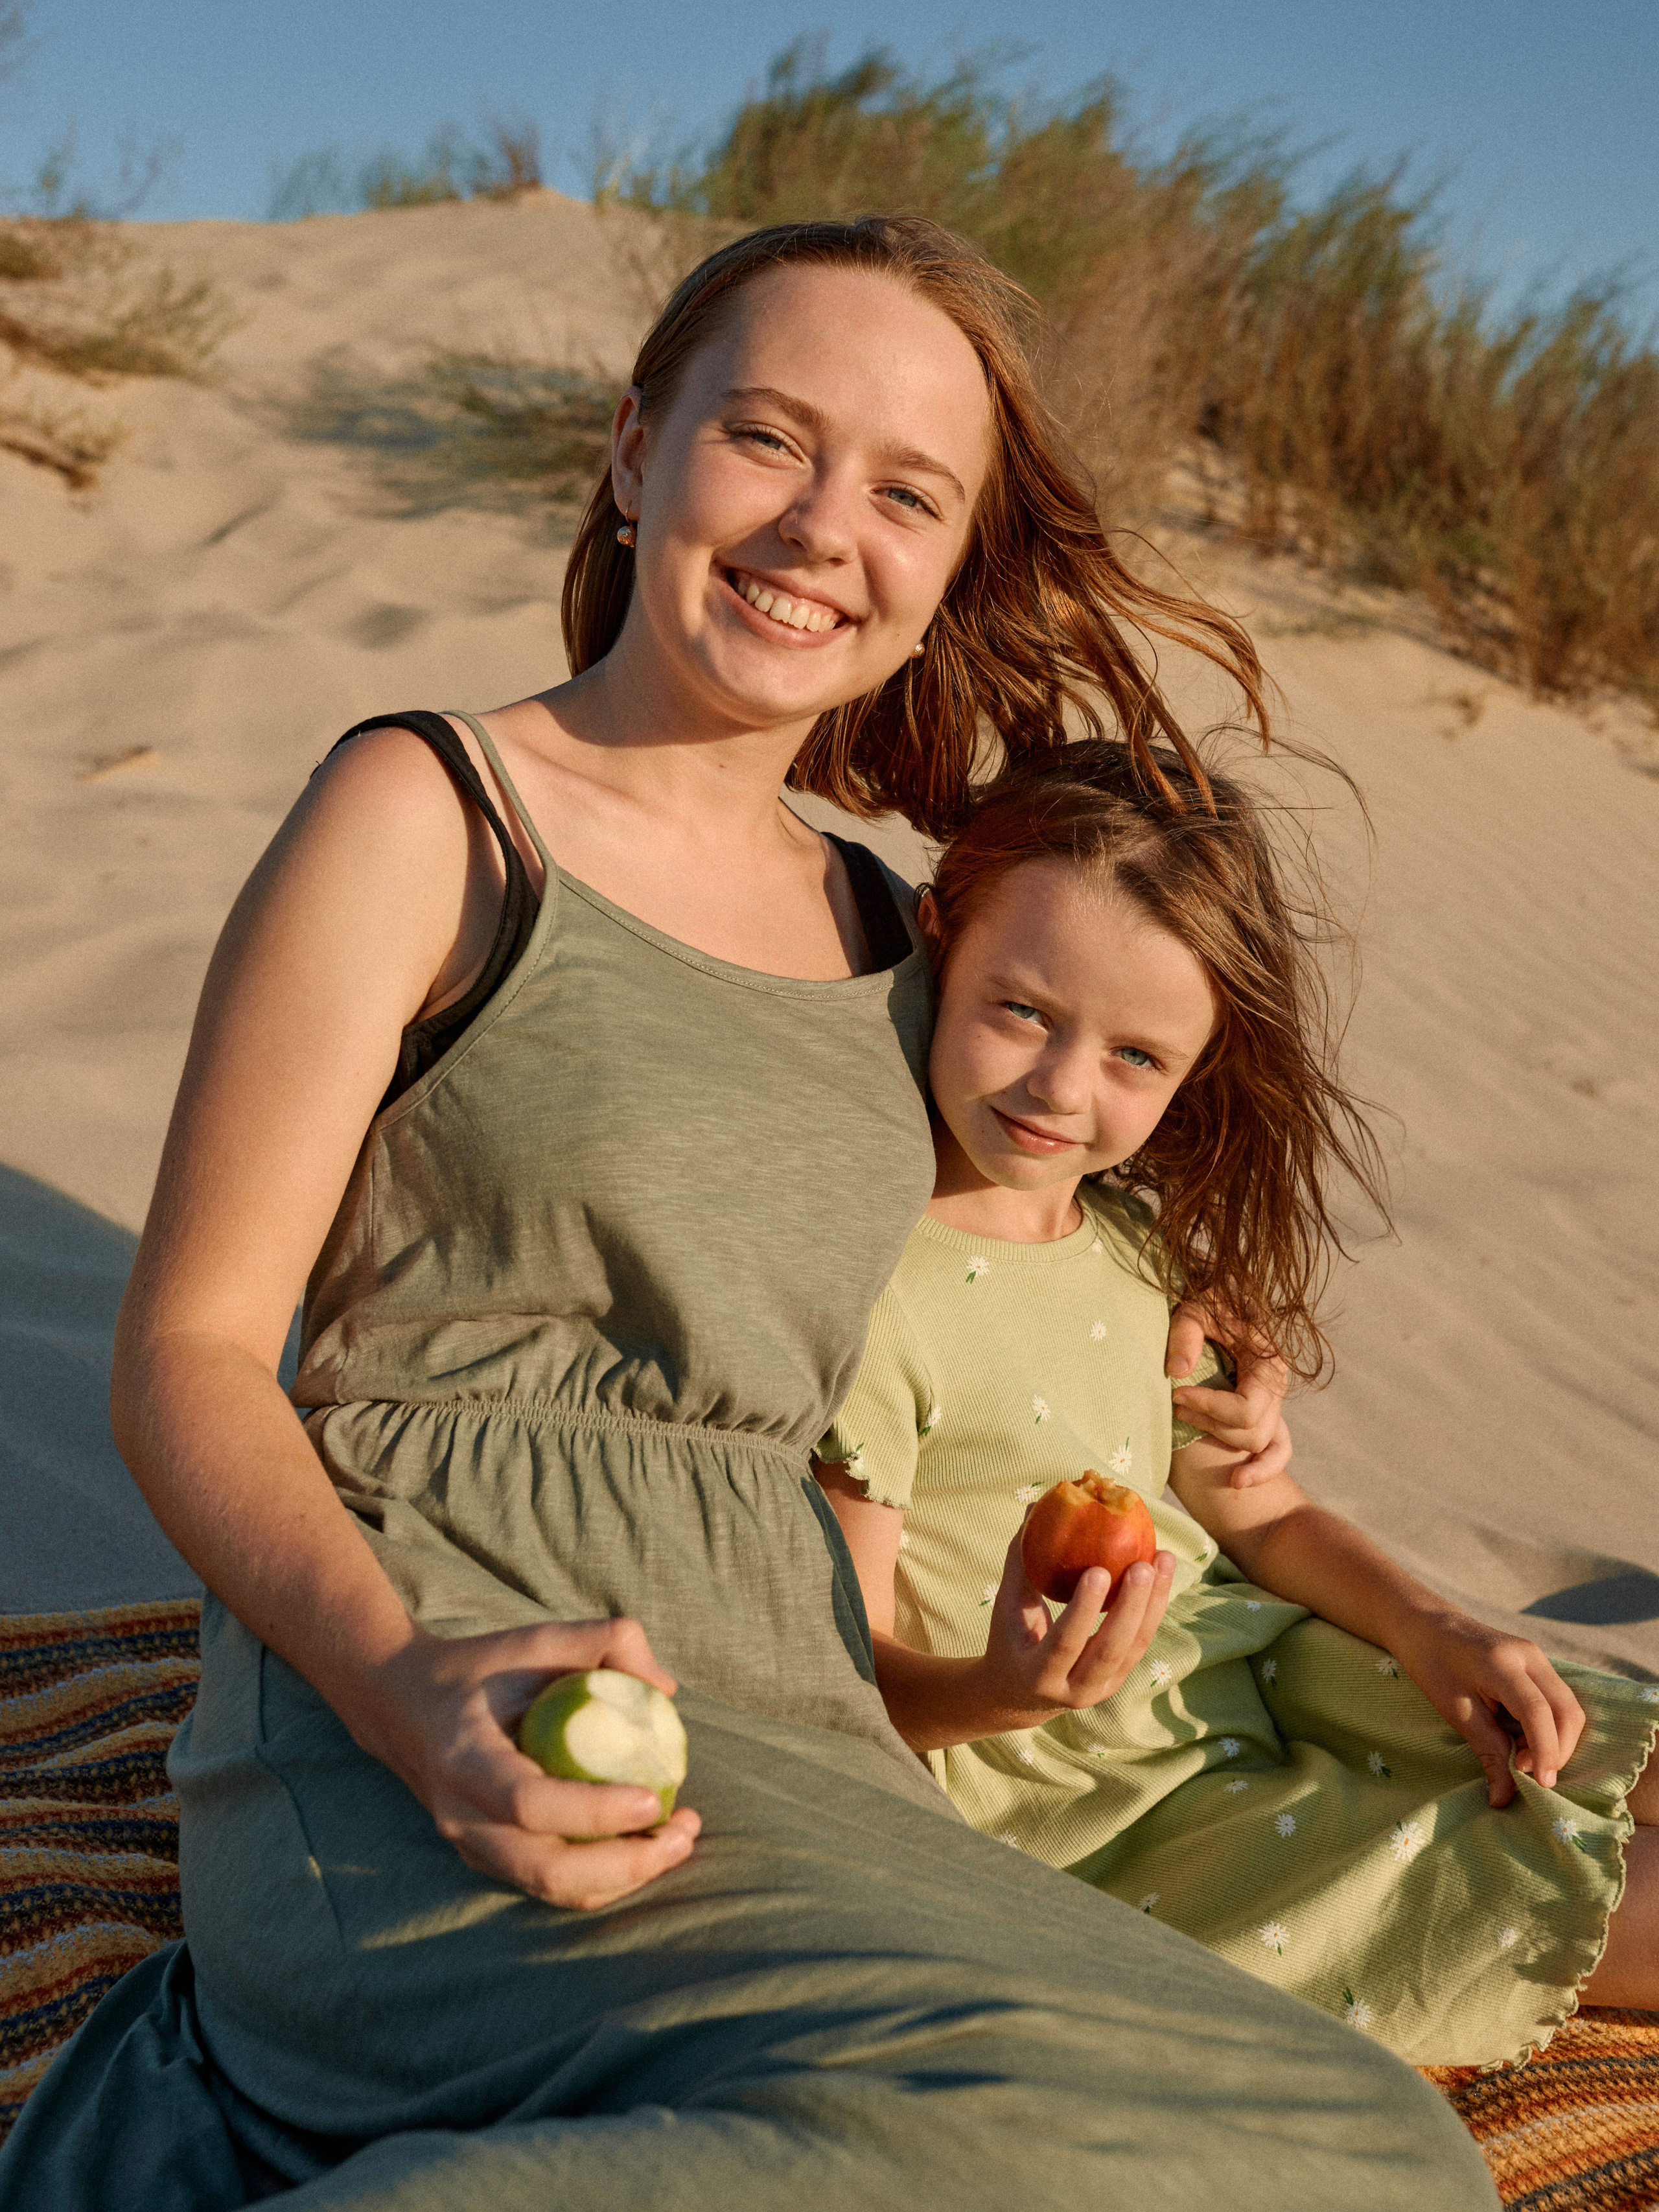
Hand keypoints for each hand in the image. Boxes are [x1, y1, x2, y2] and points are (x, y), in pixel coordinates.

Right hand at [366, 1616, 700, 1908]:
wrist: (410, 1707)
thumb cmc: (485, 1669)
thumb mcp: (538, 1638)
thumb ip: (606, 1641)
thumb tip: (666, 1690)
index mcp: (465, 1758)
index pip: (527, 1802)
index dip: (593, 1809)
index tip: (653, 1798)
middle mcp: (463, 1816)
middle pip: (546, 1869)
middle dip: (625, 1864)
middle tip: (683, 1832)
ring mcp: (473, 1847)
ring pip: (554, 1889)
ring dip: (624, 1877)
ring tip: (678, 1840)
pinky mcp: (490, 1861)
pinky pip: (553, 1885)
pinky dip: (606, 1878)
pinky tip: (646, 1845)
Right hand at [980, 1526, 1175, 1722]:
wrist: (1018, 1696)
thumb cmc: (1009, 1638)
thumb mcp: (1008, 1606)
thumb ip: (1021, 1559)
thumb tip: (1035, 1506)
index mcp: (1037, 1673)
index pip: (1064, 1644)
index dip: (1083, 1610)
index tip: (1098, 1570)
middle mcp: (1073, 1690)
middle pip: (1110, 1652)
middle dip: (1131, 1608)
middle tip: (1143, 1564)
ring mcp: (1101, 1689)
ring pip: (1135, 1648)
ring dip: (1153, 1603)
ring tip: (1163, 1559)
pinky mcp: (1119, 1680)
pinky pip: (1142, 1643)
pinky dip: (1154, 1608)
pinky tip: (1162, 1573)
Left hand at [1167, 1298, 1289, 1486]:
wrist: (1225, 1291)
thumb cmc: (1210, 1298)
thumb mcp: (1195, 1308)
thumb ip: (1186, 1335)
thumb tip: (1177, 1373)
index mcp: (1268, 1363)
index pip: (1246, 1408)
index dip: (1210, 1408)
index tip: (1177, 1395)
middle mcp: (1277, 1386)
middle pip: (1252, 1431)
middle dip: (1211, 1424)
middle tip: (1176, 1404)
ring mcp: (1273, 1400)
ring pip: (1258, 1442)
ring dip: (1222, 1439)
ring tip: (1185, 1420)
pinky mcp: (1265, 1409)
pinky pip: (1277, 1448)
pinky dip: (1263, 1468)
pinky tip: (1237, 1481)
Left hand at [1392, 1610, 1586, 1807]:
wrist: (1427, 1625)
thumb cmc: (1433, 1665)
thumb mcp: (1455, 1711)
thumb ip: (1487, 1750)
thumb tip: (1504, 1799)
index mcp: (1502, 1663)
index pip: (1538, 1711)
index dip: (1545, 1752)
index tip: (1541, 1785)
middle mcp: (1529, 1656)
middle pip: (1567, 1711)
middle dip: (1557, 1751)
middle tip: (1523, 1772)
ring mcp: (1537, 1657)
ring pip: (1568, 1707)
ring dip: (1556, 1741)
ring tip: (1520, 1759)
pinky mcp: (1538, 1663)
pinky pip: (1558, 1700)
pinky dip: (1551, 1728)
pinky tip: (1524, 1741)